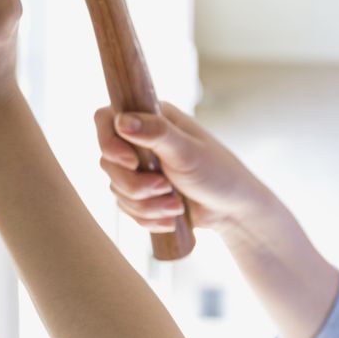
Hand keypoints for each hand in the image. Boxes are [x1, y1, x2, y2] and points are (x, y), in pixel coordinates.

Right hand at [94, 101, 268, 234]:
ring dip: (145, 205)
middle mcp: (140, 140)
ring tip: (176, 206)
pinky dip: (147, 217)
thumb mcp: (188, 151)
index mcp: (151, 118)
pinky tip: (170, 219)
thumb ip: (156, 133)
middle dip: (135, 185)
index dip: (109, 142)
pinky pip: (125, 208)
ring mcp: (139, 168)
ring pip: (116, 188)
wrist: (232, 210)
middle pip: (108, 161)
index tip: (131, 163)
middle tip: (165, 188)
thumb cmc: (217, 173)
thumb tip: (121, 120)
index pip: (106, 119)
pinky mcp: (141, 193)